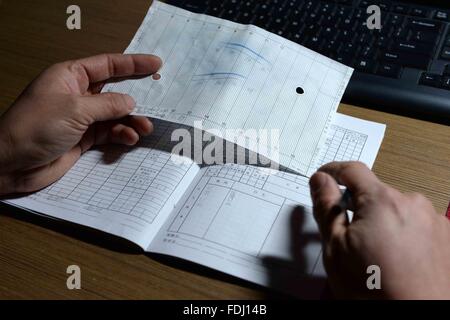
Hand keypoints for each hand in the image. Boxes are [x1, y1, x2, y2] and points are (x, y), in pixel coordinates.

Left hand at [0, 54, 161, 194]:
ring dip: (131, 121)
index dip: (132, 64)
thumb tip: (131, 102)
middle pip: (114, 91)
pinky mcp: (84, 139)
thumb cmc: (35, 127)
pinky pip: (109, 133)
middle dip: (136, 97)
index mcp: (70, 76)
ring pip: (115, 115)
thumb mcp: (74, 110)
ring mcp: (81, 118)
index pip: (107, 65)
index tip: (156, 65)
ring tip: (145, 128)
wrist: (12, 164)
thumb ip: (107, 105)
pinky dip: (121, 135)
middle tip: (159, 101)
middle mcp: (77, 95)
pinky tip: (129, 139)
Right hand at [309, 161, 449, 298]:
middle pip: (375, 192)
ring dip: (381, 220)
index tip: (323, 179)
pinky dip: (401, 232)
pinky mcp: (445, 237)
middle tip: (346, 235)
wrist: (416, 318)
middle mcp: (413, 203)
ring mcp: (432, 220)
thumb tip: (320, 181)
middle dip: (357, 206)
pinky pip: (414, 223)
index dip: (332, 171)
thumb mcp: (335, 248)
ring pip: (395, 208)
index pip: (352, 170)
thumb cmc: (375, 292)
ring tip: (374, 253)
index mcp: (383, 201)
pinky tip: (394, 258)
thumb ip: (326, 207)